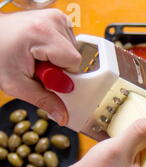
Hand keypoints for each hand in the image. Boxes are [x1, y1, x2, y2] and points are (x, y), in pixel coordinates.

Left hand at [0, 9, 79, 125]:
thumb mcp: (17, 84)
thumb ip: (44, 101)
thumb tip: (64, 116)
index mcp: (43, 33)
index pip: (74, 63)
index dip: (62, 76)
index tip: (44, 77)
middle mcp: (52, 20)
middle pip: (75, 56)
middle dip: (60, 68)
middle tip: (37, 66)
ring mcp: (56, 16)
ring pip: (73, 50)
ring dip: (58, 59)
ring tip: (36, 56)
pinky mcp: (57, 17)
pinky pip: (69, 41)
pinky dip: (57, 49)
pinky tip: (41, 49)